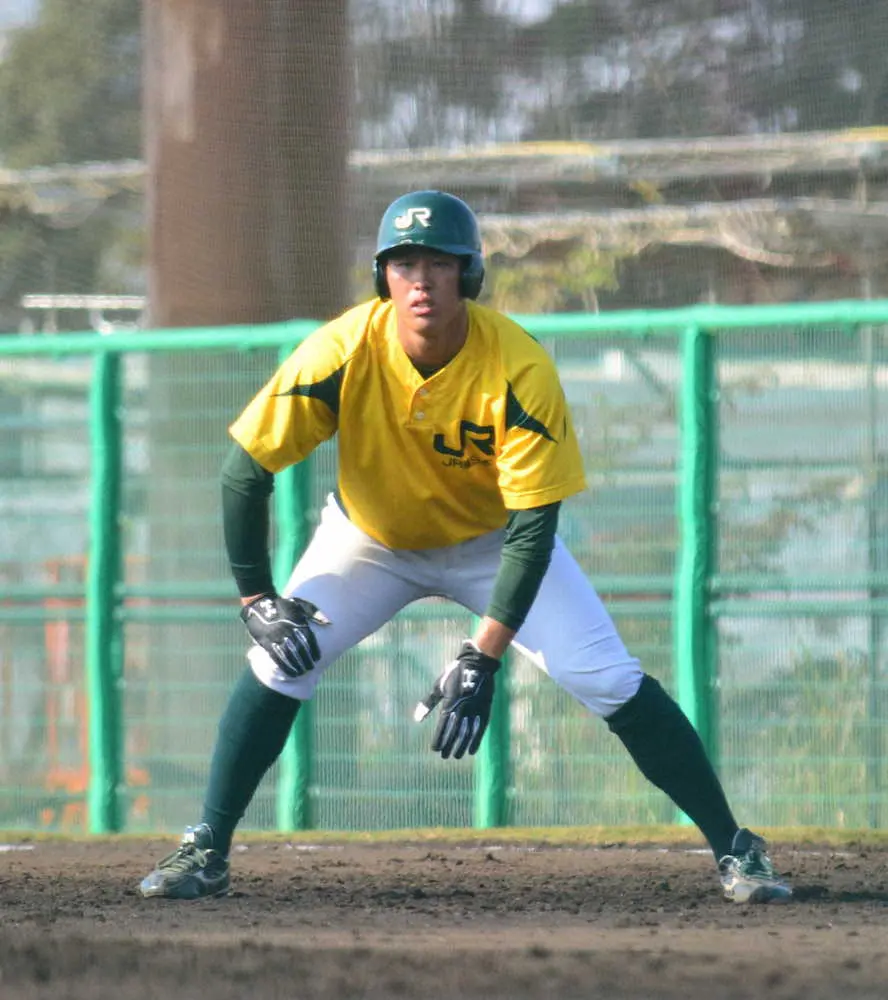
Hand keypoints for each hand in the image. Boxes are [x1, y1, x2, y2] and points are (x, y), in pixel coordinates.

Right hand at [240, 593, 329, 677]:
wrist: (259, 604)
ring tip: (302, 672)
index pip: (309, 640)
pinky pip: (276, 657)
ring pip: (289, 655)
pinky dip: (284, 666)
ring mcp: (276, 637)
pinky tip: (290, 671)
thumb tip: (329, 623)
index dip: (314, 651)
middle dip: (307, 660)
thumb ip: (315, 613)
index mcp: (297, 622)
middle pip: (300, 649)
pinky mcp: (266, 643)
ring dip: (297, 665)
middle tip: (311, 667)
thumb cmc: (282, 604)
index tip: (318, 659)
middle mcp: (288, 631)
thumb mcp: (300, 604)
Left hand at [414, 640, 499, 758]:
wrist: (476, 664)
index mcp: (449, 703)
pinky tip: (472, 750)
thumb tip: (416, 719)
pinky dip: (476, 741)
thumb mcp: (439, 687)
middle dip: (449, 746)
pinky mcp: (484, 710)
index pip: (442, 727)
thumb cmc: (453, 675)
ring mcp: (474, 710)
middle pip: (455, 733)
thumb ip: (428, 704)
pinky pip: (480, 729)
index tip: (434, 749)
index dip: (439, 739)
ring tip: (457, 755)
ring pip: (467, 733)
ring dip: (462, 746)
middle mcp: (462, 709)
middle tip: (445, 756)